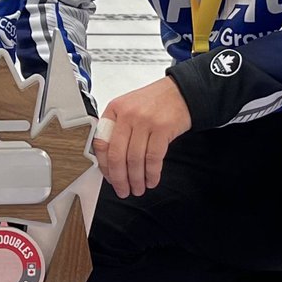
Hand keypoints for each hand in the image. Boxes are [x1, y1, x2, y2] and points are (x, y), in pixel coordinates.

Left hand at [94, 77, 190, 198]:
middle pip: (118, 155)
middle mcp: (127, 115)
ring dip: (137, 180)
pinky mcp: (163, 128)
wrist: (181, 91)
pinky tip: (152, 180)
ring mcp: (145, 121)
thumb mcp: (129, 108)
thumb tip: (110, 162)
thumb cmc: (154, 102)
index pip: (101, 143)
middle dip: (119, 179)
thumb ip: (117, 129)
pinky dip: (152, 173)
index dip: (104, 166)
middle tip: (123, 190)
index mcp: (114, 110)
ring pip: (135, 160)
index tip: (109, 178)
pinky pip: (153, 158)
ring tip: (139, 188)